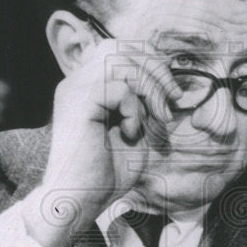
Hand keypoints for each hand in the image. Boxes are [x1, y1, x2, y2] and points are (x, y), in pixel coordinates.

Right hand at [21, 39, 181, 246]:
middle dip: (155, 70)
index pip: (121, 47)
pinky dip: (134, 110)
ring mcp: (74, 89)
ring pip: (121, 61)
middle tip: (171, 102)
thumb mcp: (137, 130)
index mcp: (87, 85)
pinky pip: (119, 87)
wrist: (79, 200)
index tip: (172, 94)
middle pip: (121, 45)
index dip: (152, 62)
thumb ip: (147, 104)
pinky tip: (129, 133)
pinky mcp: (78, 102)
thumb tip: (172, 84)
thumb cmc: (106, 172)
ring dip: (149, 89)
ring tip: (154, 120)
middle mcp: (77, 81)